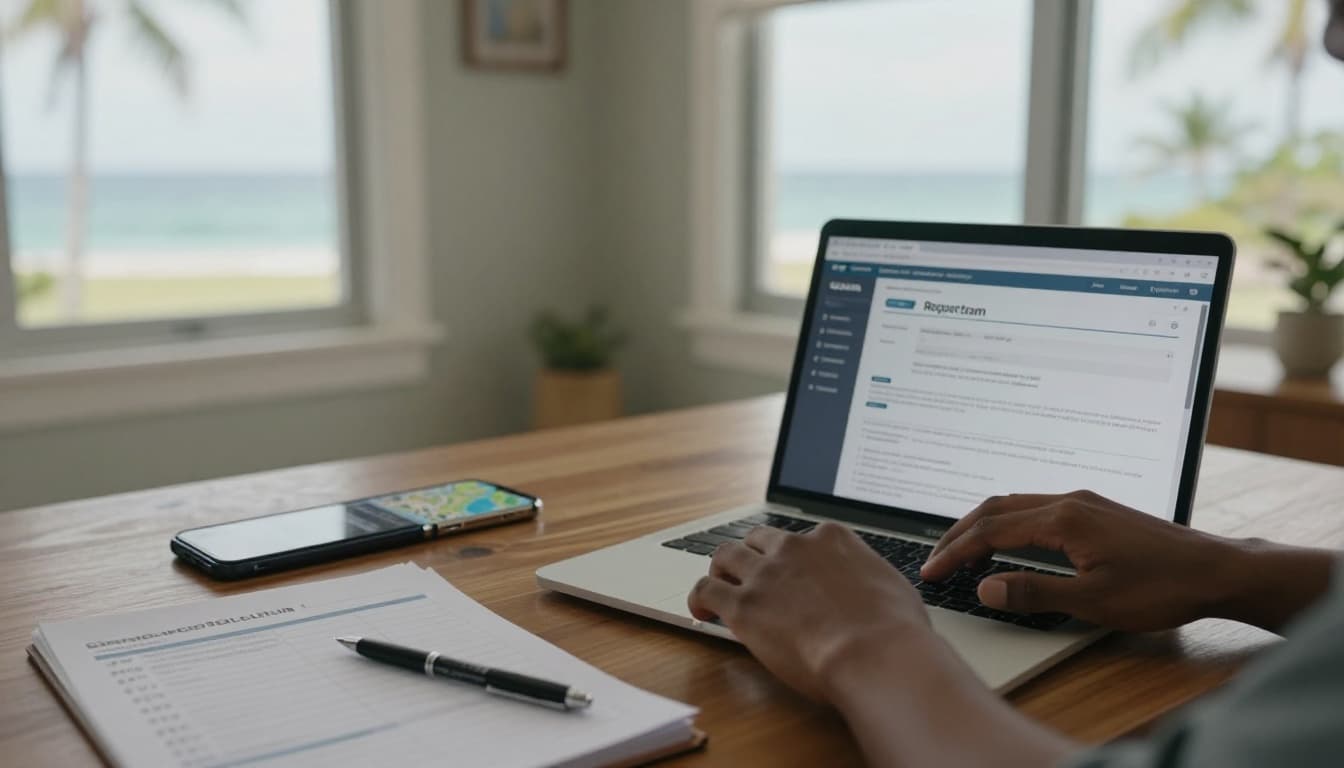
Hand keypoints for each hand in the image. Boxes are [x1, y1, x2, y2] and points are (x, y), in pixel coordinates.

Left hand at [687, 522, 932, 703]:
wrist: (874, 652)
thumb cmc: (894, 630)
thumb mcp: (892, 587)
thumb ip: (871, 580)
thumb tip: (875, 593)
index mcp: (832, 538)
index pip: (802, 537)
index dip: (794, 557)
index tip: (793, 572)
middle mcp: (794, 548)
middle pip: (758, 540)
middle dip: (752, 555)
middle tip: (749, 575)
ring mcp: (765, 574)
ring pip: (725, 556)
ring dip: (720, 571)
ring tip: (717, 588)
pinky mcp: (743, 604)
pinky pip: (706, 590)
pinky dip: (699, 598)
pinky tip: (701, 611)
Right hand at [919, 490, 1316, 631]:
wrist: (1216, 571)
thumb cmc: (1161, 588)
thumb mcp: (1094, 601)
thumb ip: (1034, 591)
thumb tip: (985, 586)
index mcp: (1064, 519)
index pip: (992, 530)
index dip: (956, 551)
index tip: (931, 571)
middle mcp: (1070, 501)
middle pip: (996, 507)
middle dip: (959, 532)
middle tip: (934, 559)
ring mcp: (1084, 502)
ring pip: (1016, 504)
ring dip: (983, 525)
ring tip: (961, 551)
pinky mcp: (1096, 511)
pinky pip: (1036, 507)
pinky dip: (1008, 522)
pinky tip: (1007, 541)